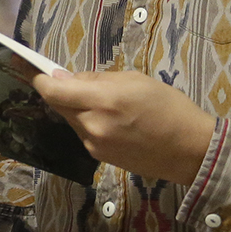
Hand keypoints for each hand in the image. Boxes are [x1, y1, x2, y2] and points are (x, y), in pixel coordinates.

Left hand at [31, 70, 216, 184]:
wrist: (190, 150)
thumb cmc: (169, 107)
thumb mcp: (135, 80)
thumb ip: (97, 79)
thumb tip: (66, 77)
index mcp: (101, 101)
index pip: (53, 91)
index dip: (41, 81)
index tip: (40, 73)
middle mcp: (91, 125)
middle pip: (60, 106)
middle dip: (64, 93)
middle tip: (80, 84)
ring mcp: (94, 145)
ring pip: (72, 120)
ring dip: (79, 109)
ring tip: (107, 104)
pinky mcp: (100, 158)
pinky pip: (85, 134)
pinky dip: (90, 123)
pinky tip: (113, 121)